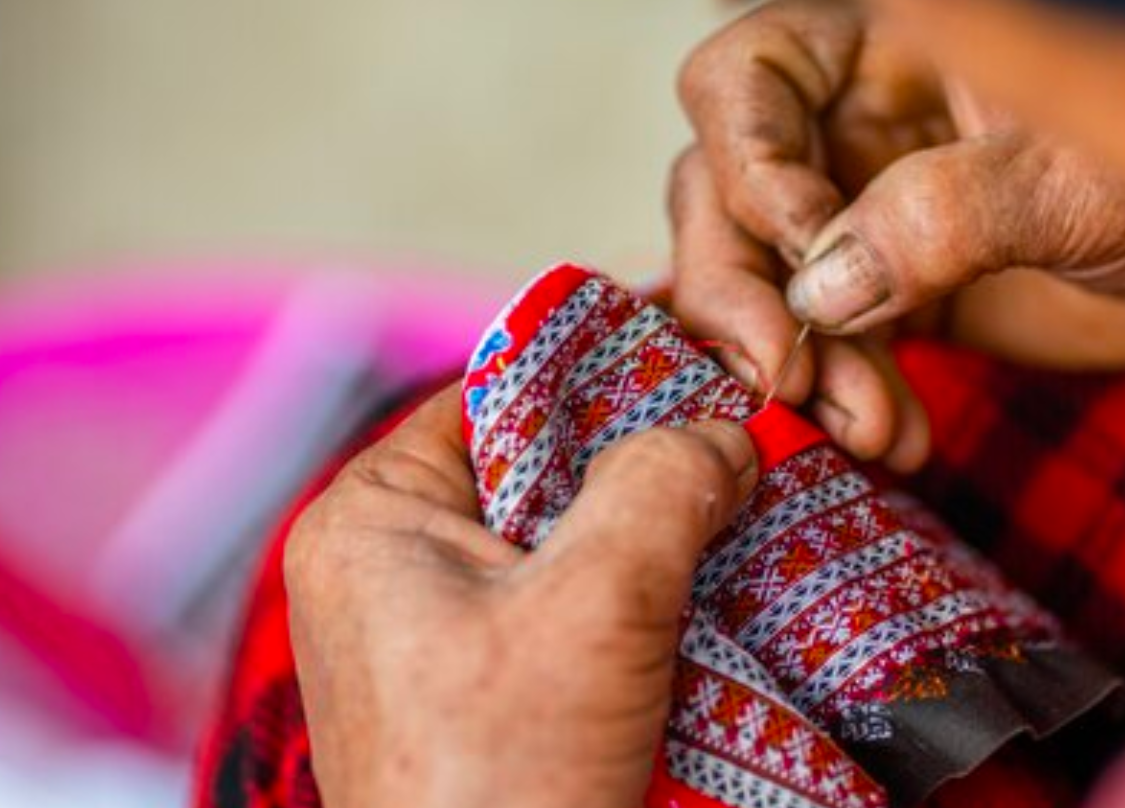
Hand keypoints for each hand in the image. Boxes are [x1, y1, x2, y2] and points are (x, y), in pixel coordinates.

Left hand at [284, 384, 757, 807]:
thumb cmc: (501, 787)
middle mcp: (390, 567)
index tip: (712, 358)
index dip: (610, 370)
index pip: (500, 391)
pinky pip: (572, 616)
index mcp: (372, 519)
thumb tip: (725, 432)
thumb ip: (661, 487)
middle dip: (649, 461)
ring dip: (658, 539)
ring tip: (751, 516)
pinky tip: (719, 601)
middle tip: (751, 443)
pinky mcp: (484, 697)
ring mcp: (435, 638)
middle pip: (543, 467)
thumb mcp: (595, 607)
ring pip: (569, 544)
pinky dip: (643, 606)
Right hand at [671, 0, 1124, 467]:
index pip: (745, 72)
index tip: (811, 248)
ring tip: (866, 425)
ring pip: (754, 271)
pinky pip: (813, 338)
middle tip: (783, 372)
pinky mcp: (880, 289)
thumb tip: (821, 283)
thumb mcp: (1080, 181)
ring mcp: (858, 203)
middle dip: (741, 286)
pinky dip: (834, 393)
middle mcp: (853, 112)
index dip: (748, 160)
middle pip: (719, 183)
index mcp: (891, 36)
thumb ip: (949, 213)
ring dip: (787, 357)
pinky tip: (890, 435)